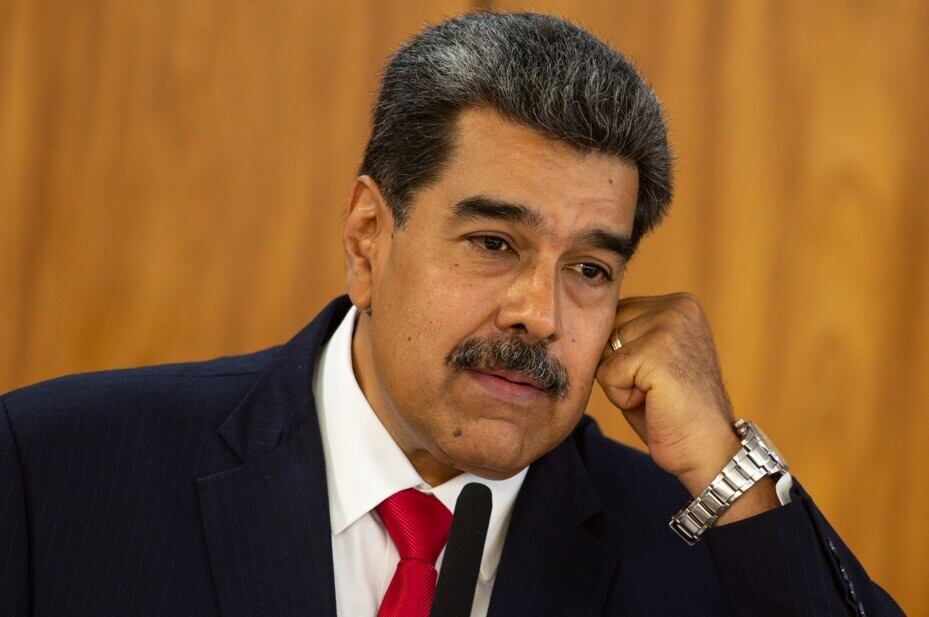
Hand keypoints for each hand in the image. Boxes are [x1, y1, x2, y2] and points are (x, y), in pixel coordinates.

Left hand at [596, 292, 778, 520]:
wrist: (708, 450)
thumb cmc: (673, 410)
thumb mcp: (650, 358)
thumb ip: (627, 333)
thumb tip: (581, 323)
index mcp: (679, 303)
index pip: (614, 315)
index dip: (621, 354)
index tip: (656, 376)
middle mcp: (678, 306)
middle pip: (605, 329)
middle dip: (618, 366)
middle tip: (655, 388)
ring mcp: (670, 325)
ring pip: (603, 350)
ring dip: (619, 382)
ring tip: (655, 394)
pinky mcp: (657, 351)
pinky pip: (606, 373)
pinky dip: (620, 397)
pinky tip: (653, 402)